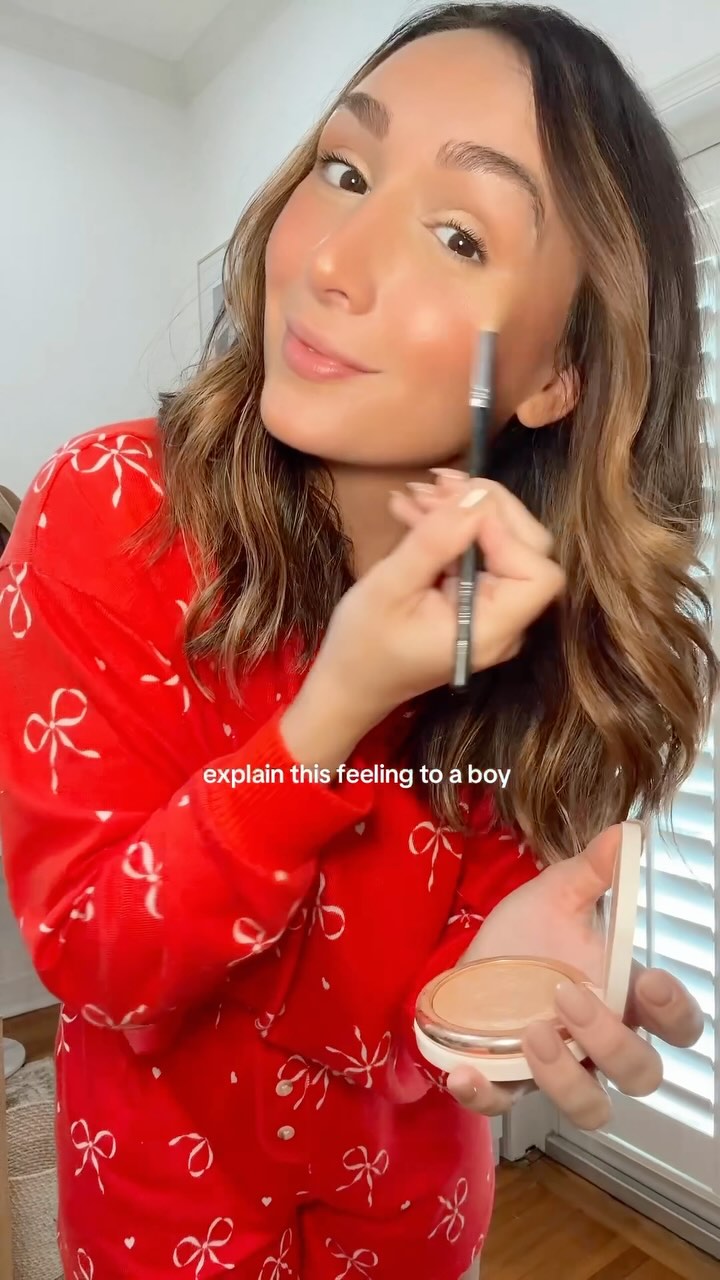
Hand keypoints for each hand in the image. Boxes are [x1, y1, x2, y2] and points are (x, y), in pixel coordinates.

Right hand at [313, 472, 563, 723]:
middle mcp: (504, 623)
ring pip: (502, 544)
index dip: (507, 532)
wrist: (348, 686)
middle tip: (437, 484)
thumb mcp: (388, 589)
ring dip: (463, 511)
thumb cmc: (363, 647)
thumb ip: (434, 543)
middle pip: (528, 550)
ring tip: (418, 492)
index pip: (537, 573)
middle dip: (485, 508)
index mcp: (490, 631)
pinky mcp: (476, 600)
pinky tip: (414, 510)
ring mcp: (492, 611)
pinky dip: (451, 528)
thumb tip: (473, 497)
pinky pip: (477, 554)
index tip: (458, 510)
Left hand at [444, 824, 703, 1129]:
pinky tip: (464, 1072)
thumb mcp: (556, 894)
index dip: (676, 1013)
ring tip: (531, 1030)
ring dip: (566, 1078)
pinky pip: (502, 1107)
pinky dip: (485, 1096)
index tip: (650, 981)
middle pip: (640, 1074)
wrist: (472, 956)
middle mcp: (598, 1042)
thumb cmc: (530, 932)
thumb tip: (624, 833)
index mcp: (623, 996)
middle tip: (568, 994)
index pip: (678, 1025)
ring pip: (590, 1108)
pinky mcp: (505, 1080)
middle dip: (612, 1043)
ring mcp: (555, 1068)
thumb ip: (592, 870)